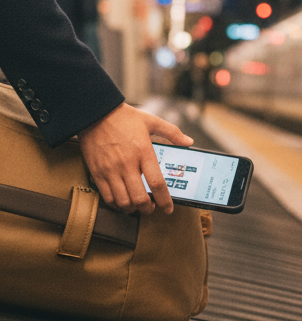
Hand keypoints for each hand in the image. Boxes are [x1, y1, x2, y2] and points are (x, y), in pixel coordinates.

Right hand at [78, 104, 193, 214]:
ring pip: (123, 201)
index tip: (168, 209)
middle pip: (139, 198)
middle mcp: (127, 164)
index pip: (157, 183)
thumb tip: (189, 142)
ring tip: (137, 206)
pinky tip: (122, 201)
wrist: (94, 112)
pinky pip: (106, 196)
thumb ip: (172, 132)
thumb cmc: (124, 117)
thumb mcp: (151, 120)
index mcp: (143, 152)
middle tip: (152, 208)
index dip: (165, 200)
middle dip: (148, 209)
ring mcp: (110, 170)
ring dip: (132, 209)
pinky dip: (116, 204)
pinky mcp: (96, 172)